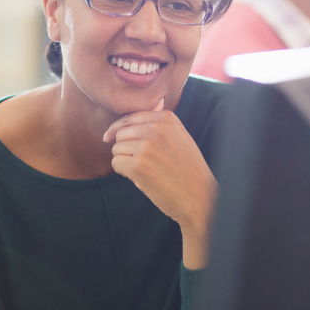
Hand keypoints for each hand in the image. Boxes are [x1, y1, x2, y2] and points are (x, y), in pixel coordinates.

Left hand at [104, 99, 217, 268]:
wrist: (200, 196)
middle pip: (120, 132)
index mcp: (166, 118)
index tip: (110, 137)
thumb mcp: (178, 136)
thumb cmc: (188, 169)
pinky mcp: (139, 166)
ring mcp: (147, 147)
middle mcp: (156, 129)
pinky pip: (116, 163)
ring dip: (125, 161)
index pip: (130, 117)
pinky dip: (123, 172)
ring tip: (145, 170)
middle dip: (124, 147)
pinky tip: (140, 178)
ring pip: (117, 149)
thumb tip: (137, 112)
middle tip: (141, 161)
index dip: (119, 129)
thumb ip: (158, 123)